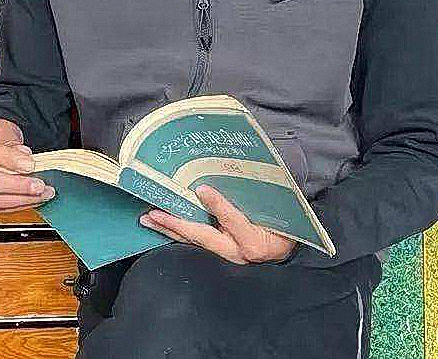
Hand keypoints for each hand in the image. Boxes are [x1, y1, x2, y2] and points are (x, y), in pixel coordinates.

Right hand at [0, 115, 53, 213]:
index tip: (30, 164)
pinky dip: (14, 207)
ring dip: (19, 200)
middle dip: (16, 185)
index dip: (8, 159)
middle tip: (39, 185)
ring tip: (42, 195)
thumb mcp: (0, 128)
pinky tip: (31, 201)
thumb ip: (11, 142)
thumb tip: (25, 157)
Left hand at [139, 184, 296, 264]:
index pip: (234, 221)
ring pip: (195, 242)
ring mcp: (227, 257)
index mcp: (255, 242)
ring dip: (170, 230)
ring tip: (149, 219)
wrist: (288, 250)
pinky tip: (164, 226)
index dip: (218, 205)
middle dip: (176, 225)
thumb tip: (231, 179)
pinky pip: (197, 243)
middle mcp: (237, 254)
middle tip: (153, 213)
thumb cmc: (286, 226)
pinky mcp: (220, 255)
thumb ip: (257, 198)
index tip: (202, 189)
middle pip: (203, 238)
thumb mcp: (279, 211)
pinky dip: (180, 234)